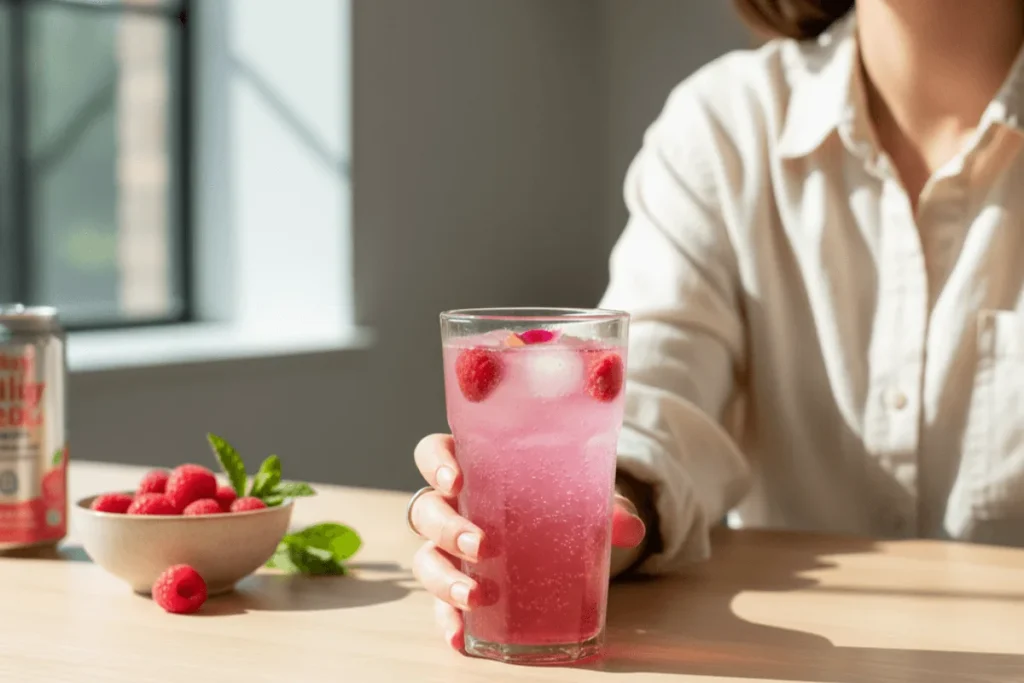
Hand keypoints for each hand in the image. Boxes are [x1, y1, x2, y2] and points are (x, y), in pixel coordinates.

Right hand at [409, 433, 647, 650]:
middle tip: (481, 545)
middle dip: (447, 529)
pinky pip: (439, 604)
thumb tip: (632, 527)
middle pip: (426, 511)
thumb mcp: (577, 493)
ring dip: (444, 580)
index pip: (432, 454)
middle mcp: (450, 506)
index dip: (436, 465)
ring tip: (476, 597)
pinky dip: (448, 620)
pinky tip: (461, 636)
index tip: (456, 480)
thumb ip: (603, 505)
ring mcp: (447, 548)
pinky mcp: (455, 585)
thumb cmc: (552, 498)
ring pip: (425, 559)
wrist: (557, 529)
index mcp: (469, 467)